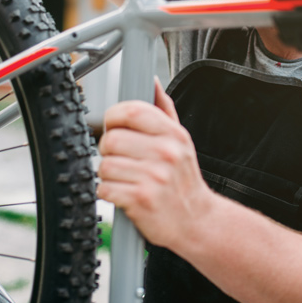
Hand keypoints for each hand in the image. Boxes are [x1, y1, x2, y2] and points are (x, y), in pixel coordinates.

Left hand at [97, 79, 214, 249]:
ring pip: (104, 165)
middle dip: (107, 150)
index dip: (114, 117)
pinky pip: (105, 188)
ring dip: (107, 174)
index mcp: (173, 134)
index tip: (113, 126)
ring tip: (123, 178)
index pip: (131, 111)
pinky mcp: (141, 200)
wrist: (197, 221)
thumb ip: (163, 110)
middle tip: (118, 158)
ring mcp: (154, 177)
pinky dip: (108, 193)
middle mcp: (165, 153)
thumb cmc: (183, 180)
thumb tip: (152, 81)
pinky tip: (123, 194)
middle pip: (111, 139)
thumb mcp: (181, 141)